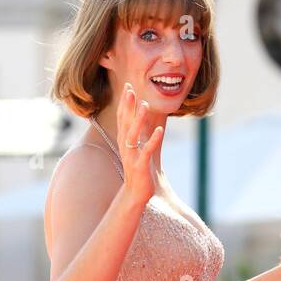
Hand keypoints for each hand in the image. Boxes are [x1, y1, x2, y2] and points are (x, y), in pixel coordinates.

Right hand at [116, 82, 163, 206]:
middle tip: (130, 89)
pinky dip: (152, 141)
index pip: (122, 119)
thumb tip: (142, 118)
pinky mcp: (140, 166)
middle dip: (127, 106)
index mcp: (124, 142)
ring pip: (133, 135)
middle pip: (125, 123)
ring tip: (145, 105)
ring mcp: (132, 157)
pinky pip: (146, 151)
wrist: (135, 194)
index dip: (124, 103)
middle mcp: (125, 147)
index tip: (128, 86)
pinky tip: (159, 131)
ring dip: (139, 120)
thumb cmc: (138, 170)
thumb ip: (138, 134)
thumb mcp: (136, 149)